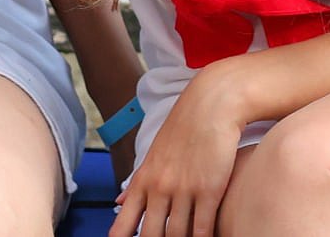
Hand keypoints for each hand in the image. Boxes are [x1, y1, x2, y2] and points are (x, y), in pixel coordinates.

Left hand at [110, 71, 248, 236]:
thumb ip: (137, 182)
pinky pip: (202, 229)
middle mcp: (159, 188)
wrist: (212, 105)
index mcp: (143, 181)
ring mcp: (183, 190)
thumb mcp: (154, 156)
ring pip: (177, 235)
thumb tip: (117, 202)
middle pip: (150, 235)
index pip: (124, 223)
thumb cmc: (184, 130)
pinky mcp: (210, 190)